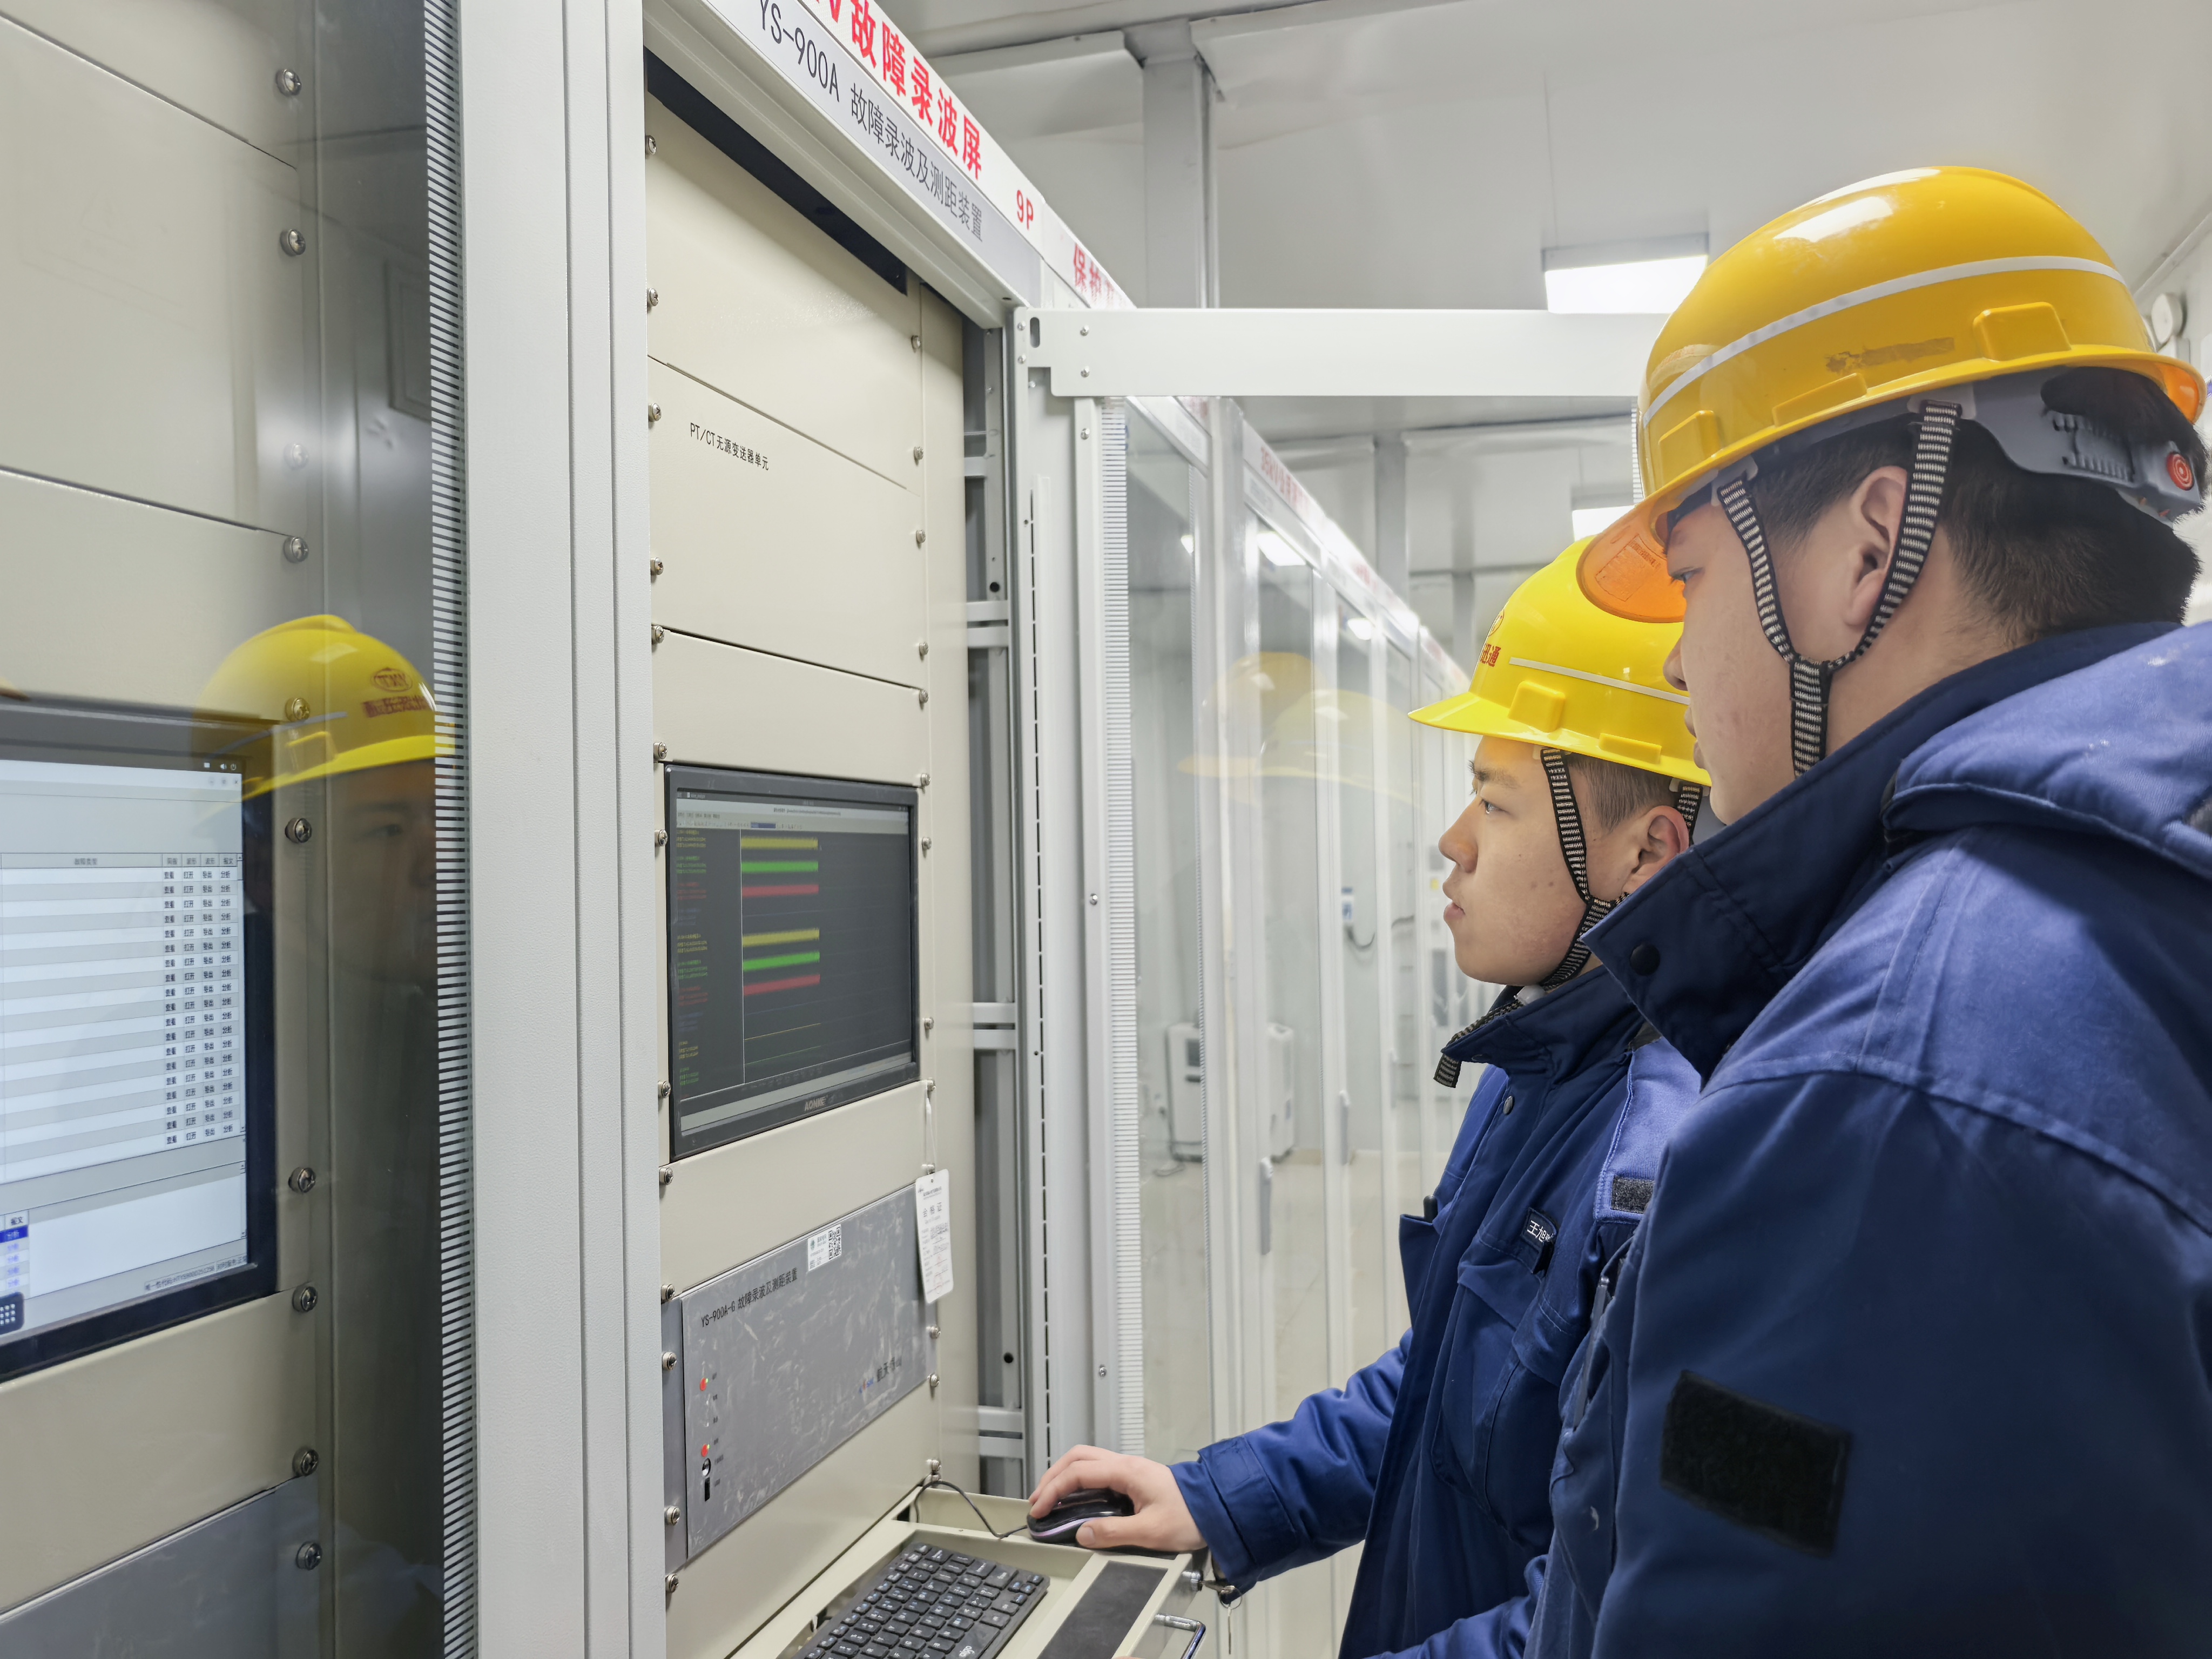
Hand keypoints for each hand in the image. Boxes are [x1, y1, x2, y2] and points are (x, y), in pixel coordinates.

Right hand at [1027, 1445, 1205, 1552]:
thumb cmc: (1191, 1515)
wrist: (1218, 1507)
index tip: (1040, 1508)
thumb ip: (1113, 1533)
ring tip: (1051, 1497)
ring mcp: (1131, 1469)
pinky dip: (1079, 1481)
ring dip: (1065, 1476)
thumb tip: (1083, 1534)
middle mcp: (1127, 1465)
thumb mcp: (1150, 1531)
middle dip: (1053, 1476)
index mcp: (1127, 1471)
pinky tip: (1076, 1497)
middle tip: (1038, 1499)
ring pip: (1087, 1461)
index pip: (1078, 1473)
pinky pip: (1099, 1471)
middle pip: (1078, 1458)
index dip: (1054, 1489)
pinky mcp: (1135, 1478)